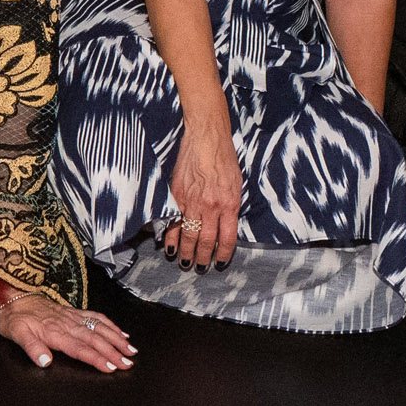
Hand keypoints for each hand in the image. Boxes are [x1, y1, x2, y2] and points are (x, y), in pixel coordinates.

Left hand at [0, 292, 134, 371]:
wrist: (13, 296)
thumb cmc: (15, 318)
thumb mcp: (16, 334)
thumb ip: (32, 348)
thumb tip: (45, 361)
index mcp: (55, 333)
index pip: (80, 349)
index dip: (96, 358)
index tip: (111, 366)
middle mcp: (68, 324)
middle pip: (95, 339)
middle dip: (114, 352)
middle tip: (128, 363)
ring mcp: (73, 317)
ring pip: (100, 328)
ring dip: (117, 339)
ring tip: (131, 350)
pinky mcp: (74, 312)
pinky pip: (96, 317)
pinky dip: (111, 325)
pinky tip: (121, 332)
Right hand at [159, 124, 242, 268]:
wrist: (206, 138)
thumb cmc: (225, 159)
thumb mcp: (237, 185)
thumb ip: (230, 207)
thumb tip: (224, 227)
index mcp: (229, 204)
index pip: (227, 239)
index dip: (223, 255)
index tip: (219, 263)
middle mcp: (210, 207)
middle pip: (206, 241)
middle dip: (203, 258)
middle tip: (200, 267)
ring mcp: (191, 201)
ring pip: (187, 234)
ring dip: (185, 252)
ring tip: (184, 262)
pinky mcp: (176, 195)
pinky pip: (172, 220)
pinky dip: (169, 235)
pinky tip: (168, 246)